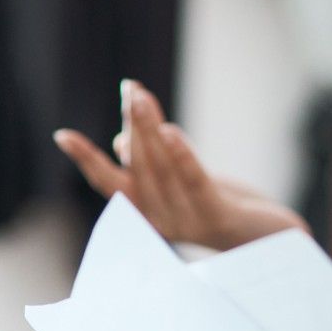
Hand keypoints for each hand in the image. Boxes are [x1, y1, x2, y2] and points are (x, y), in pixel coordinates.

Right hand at [53, 79, 308, 250]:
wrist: (269, 243)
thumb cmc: (222, 209)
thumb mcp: (182, 185)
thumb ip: (153, 165)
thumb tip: (121, 141)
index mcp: (148, 214)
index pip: (111, 184)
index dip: (87, 160)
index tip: (62, 135)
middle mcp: (162, 221)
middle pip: (139, 166)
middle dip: (133, 123)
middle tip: (129, 88)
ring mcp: (188, 222)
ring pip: (163, 168)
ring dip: (151, 128)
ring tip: (140, 96)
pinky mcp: (217, 217)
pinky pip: (195, 182)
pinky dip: (182, 156)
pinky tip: (171, 130)